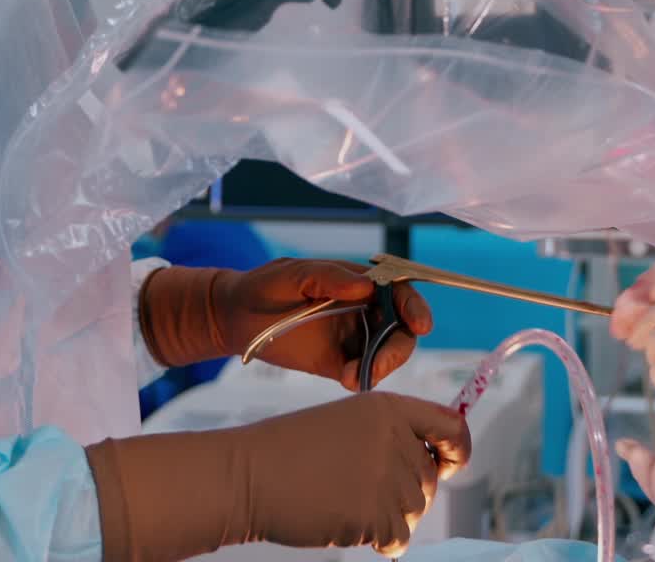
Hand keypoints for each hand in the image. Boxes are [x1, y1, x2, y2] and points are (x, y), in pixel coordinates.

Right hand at [86, 392, 472, 560]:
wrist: (251, 474)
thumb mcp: (349, 421)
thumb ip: (393, 434)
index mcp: (388, 407)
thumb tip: (437, 464)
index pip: (450, 425)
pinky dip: (377, 539)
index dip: (457, 448)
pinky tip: (346, 521)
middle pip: (429, 478)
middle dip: (405, 491)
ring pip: (415, 510)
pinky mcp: (373, 515)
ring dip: (388, 516)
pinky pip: (397, 539)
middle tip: (361, 488)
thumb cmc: (294, 450)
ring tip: (346, 500)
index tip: (451, 462)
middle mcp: (394, 438)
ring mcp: (385, 477)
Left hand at [140, 258, 431, 389]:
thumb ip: (327, 276)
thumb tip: (366, 286)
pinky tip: (346, 379)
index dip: (415, 306)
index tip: (420, 325)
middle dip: (400, 347)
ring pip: (388, 353)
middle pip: (402, 328)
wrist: (234, 318)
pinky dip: (364, 379)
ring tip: (351, 376)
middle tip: (380, 365)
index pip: (399, 290)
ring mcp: (352, 337)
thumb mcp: (291, 274)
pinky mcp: (338, 362)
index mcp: (357, 282)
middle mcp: (362, 309)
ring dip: (382, 366)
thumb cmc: (263, 287)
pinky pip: (364, 373)